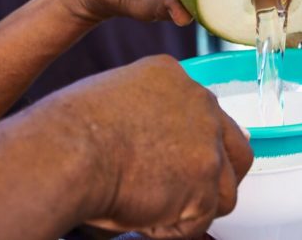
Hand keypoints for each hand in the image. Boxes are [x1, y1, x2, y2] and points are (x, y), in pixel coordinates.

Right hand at [62, 56, 251, 237]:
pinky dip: (172, 231)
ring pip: (223, 190)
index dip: (189, 145)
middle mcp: (198, 102)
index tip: (173, 162)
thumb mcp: (111, 100)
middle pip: (234, 146)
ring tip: (154, 212)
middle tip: (188, 197)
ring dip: (193, 208)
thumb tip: (151, 150)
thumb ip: (144, 113)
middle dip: (216, 176)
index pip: (203, 113)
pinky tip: (142, 220)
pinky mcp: (205, 182)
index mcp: (171, 76)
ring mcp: (207, 142)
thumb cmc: (68, 133)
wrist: (67, 152)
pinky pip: (199, 223)